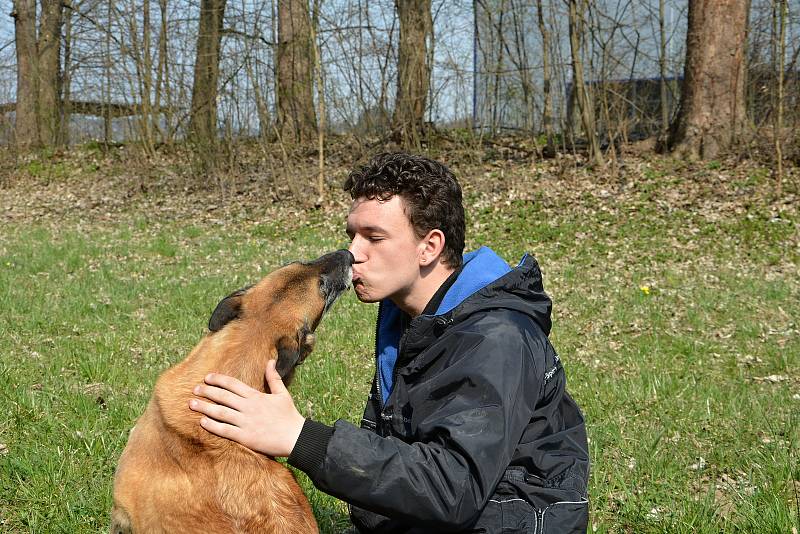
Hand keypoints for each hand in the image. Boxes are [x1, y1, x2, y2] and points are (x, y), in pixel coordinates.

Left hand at [188, 359, 305, 456]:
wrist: (295, 437)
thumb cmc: (289, 415)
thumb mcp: (282, 393)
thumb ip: (273, 377)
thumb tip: (270, 361)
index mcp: (256, 396)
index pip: (233, 384)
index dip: (219, 380)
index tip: (207, 378)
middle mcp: (248, 407)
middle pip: (223, 397)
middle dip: (207, 392)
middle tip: (194, 389)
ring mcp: (246, 422)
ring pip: (220, 412)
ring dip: (205, 407)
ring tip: (192, 404)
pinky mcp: (245, 437)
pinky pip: (225, 430)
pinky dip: (212, 425)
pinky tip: (202, 422)